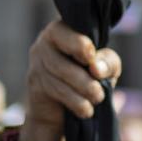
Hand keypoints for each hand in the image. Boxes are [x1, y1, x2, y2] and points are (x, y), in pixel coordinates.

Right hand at [21, 21, 119, 140]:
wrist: (65, 110)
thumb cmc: (89, 78)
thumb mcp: (106, 68)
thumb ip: (107, 62)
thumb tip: (96, 68)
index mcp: (64, 30)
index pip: (63, 30)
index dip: (78, 44)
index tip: (91, 57)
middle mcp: (44, 42)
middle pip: (60, 58)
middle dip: (82, 78)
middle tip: (99, 92)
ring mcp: (36, 62)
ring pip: (57, 76)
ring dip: (80, 90)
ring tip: (96, 99)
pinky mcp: (34, 82)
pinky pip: (53, 90)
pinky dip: (73, 101)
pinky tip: (86, 109)